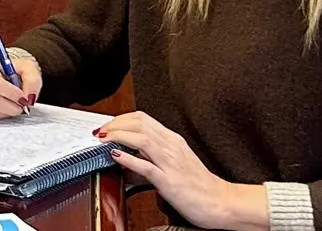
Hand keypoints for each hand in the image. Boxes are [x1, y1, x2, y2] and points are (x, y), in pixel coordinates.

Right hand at [0, 48, 41, 118]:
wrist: (1, 72)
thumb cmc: (12, 69)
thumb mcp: (27, 67)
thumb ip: (32, 81)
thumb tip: (29, 98)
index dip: (11, 94)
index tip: (23, 98)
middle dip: (9, 106)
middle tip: (21, 106)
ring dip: (5, 112)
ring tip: (13, 105)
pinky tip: (3, 107)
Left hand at [97, 111, 266, 230]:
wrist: (221, 202)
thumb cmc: (199, 185)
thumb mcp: (174, 163)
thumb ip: (152, 156)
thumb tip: (127, 157)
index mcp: (173, 140)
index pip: (143, 118)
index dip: (121, 118)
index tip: (108, 125)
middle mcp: (172, 147)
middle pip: (139, 123)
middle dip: (115, 124)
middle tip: (100, 131)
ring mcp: (171, 163)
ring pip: (141, 139)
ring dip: (118, 136)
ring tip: (103, 139)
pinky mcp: (170, 181)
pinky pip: (146, 166)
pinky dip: (128, 159)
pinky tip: (116, 156)